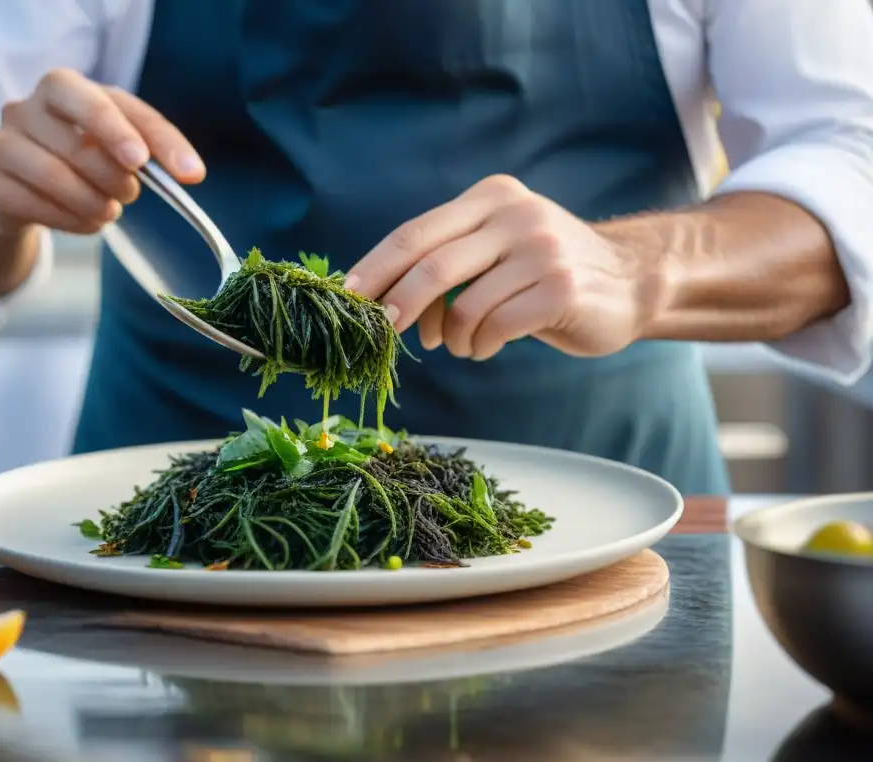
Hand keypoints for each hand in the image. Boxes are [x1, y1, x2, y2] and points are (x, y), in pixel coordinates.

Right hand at [0, 68, 203, 235]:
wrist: (26, 182)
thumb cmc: (83, 153)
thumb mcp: (120, 139)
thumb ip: (155, 147)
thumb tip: (193, 173)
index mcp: (62, 86)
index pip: (97, 103)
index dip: (119, 132)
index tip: (141, 161)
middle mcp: (23, 108)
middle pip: (81, 147)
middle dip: (117, 179)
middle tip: (130, 194)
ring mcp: (1, 145)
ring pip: (57, 178)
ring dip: (96, 204)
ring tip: (109, 211)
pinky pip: (38, 207)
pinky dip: (73, 222)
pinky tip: (87, 222)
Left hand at [345, 175, 669, 359]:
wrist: (630, 281)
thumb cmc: (544, 274)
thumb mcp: (496, 250)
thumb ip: (448, 263)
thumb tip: (385, 304)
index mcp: (490, 198)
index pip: (415, 233)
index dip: (375, 269)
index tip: (346, 299)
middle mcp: (514, 215)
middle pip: (432, 265)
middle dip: (398, 306)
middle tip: (384, 333)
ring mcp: (541, 250)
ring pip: (465, 305)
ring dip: (450, 336)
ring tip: (460, 344)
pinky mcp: (560, 288)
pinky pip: (497, 326)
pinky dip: (479, 345)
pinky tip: (485, 347)